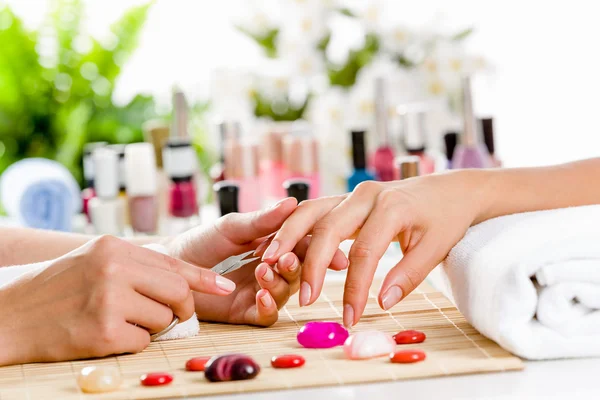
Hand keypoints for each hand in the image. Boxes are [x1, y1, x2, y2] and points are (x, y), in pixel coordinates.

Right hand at [0, 235, 234, 365]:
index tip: (225, 287)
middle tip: (171, 314)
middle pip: (177, 292)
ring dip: (150, 326)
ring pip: (162, 319)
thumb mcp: (98, 260)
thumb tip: (186, 284)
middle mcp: (114, 268)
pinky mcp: (103, 332)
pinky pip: (143, 342)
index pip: (172, 262)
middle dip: (182, 308)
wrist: (11, 313)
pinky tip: (106, 333)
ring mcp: (108, 300)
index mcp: (114, 247)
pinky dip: (132, 342)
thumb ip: (139, 266)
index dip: (203, 278)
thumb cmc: (61, 287)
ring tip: (119, 319)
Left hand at [168, 198, 347, 325]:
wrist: (172, 265)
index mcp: (275, 245)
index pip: (304, 245)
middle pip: (300, 269)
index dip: (318, 248)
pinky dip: (269, 307)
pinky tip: (261, 296)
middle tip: (286, 260)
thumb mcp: (232, 226)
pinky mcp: (247, 312)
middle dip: (298, 266)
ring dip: (279, 283)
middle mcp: (274, 269)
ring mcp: (262, 291)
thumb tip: (292, 202)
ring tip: (262, 273)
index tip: (327, 249)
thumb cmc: (202, 241)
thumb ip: (262, 221)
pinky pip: (268, 315)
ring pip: (287, 292)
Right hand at [261, 171, 486, 326]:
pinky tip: (282, 248)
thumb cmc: (445, 219)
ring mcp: (353, 194)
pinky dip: (295, 228)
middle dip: (312, 266)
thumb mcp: (436, 248)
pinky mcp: (346, 198)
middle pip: (327, 228)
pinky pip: (315, 211)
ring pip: (311, 211)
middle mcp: (366, 195)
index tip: (350, 318)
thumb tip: (381, 303)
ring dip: (289, 237)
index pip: (364, 252)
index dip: (354, 288)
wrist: (449, 190)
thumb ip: (408, 276)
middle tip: (305, 300)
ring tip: (270, 262)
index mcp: (392, 206)